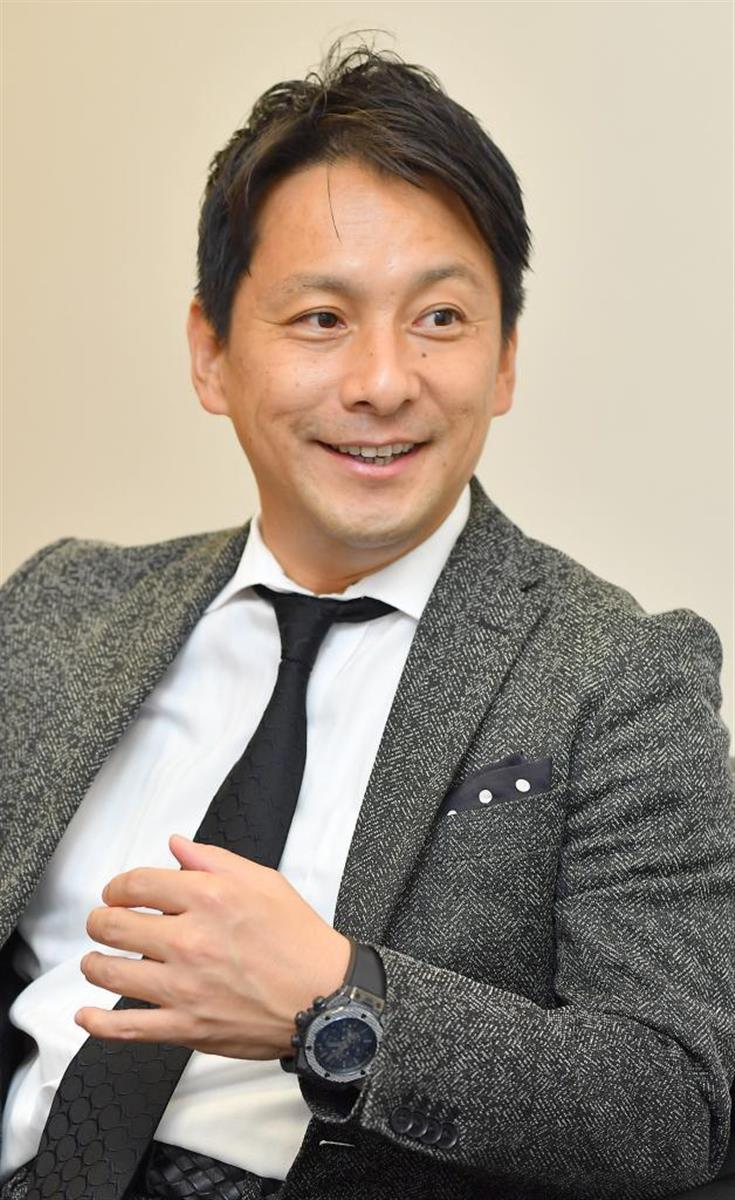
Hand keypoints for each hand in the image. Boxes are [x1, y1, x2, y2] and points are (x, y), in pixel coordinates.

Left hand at [76, 835, 351, 1058]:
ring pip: (111, 972)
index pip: (136, 884)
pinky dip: (99, 1024)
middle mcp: (190, 939)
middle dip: (100, 921)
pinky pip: (128, 1028)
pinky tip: (86, 1016)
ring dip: (94, 964)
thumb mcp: (263, 881)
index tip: (117, 893)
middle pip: (113, 925)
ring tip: (97, 960)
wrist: (325, 996)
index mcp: (208, 898)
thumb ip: (213, 860)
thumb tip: (176, 846)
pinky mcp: (186, 1026)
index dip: (117, 886)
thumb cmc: (299, 939)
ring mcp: (184, 986)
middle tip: (103, 923)